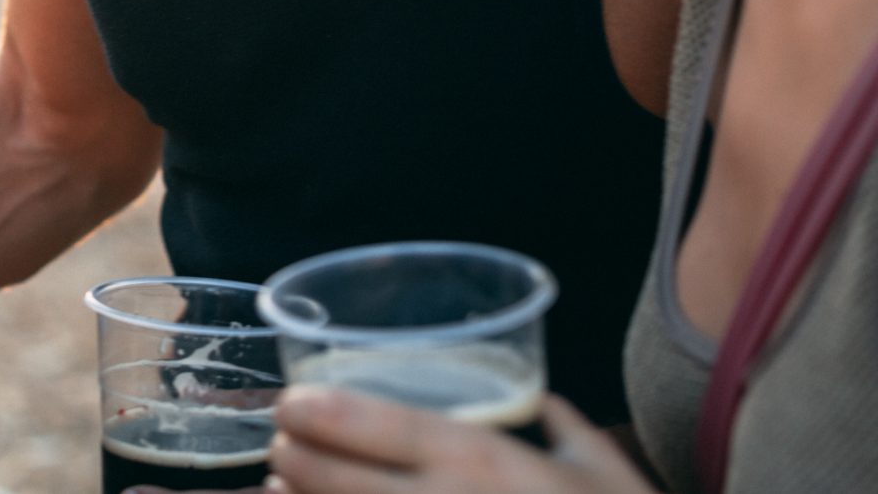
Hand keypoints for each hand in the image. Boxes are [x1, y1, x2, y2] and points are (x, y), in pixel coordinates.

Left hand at [268, 387, 653, 493]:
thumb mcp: (602, 469)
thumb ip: (564, 425)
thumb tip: (544, 398)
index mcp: (477, 459)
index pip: (360, 421)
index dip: (311, 411)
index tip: (293, 405)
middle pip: (325, 474)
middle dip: (290, 456)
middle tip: (282, 445)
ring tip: (282, 490)